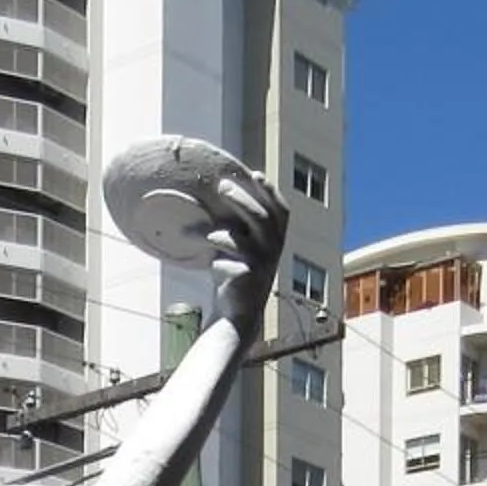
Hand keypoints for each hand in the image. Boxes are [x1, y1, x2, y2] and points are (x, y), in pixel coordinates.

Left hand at [207, 173, 288, 329]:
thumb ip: (237, 224)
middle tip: (222, 185)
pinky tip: (211, 266)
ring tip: (206, 235)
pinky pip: (227, 264)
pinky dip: (216, 263)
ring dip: (221, 234)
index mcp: (275, 239)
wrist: (238, 311)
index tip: (255, 174)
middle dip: (241, 199)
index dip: (270, 192)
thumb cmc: (237, 271)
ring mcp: (261, 265)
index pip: (280, 211)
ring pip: (241, 241)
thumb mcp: (240, 245)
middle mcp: (273, 250)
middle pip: (260, 218)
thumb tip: (219, 191)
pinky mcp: (247, 280)